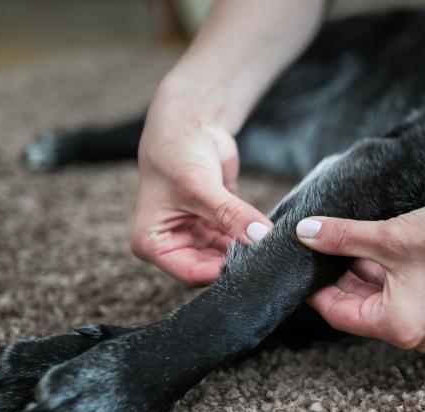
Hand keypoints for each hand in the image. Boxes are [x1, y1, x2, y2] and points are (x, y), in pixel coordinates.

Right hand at [131, 99, 272, 285]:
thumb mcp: (200, 186)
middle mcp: (174, 245)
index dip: (222, 271)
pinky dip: (253, 239)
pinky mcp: (218, 225)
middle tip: (268, 256)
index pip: (192, 273)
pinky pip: (238, 241)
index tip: (253, 262)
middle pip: (211, 268)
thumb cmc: (176, 152)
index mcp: (153, 244)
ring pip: (227, 257)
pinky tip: (270, 236)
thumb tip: (260, 237)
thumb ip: (230, 214)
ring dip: (248, 251)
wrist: (188, 124)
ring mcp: (197, 236)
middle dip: (238, 262)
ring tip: (271, 245)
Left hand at [295, 193, 424, 351]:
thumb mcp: (390, 236)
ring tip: (346, 237)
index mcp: (398, 328)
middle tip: (316, 244)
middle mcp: (413, 334)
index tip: (296, 261)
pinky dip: (383, 271)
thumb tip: (304, 234)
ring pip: (377, 297)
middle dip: (337, 275)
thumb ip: (342, 237)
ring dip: (361, 270)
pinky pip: (399, 293)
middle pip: (357, 307)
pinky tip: (375, 242)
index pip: (337, 313)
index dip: (313, 286)